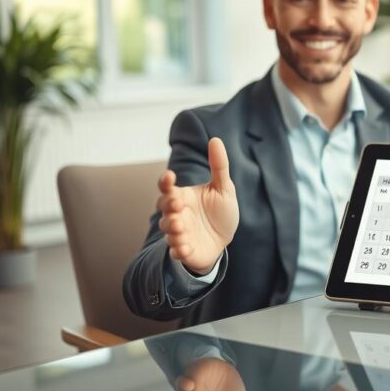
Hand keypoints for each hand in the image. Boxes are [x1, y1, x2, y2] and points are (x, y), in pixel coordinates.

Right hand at [157, 138, 239, 273]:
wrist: (225, 239)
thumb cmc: (220, 211)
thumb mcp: (223, 188)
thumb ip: (219, 165)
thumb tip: (215, 139)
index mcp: (183, 196)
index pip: (168, 187)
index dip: (165, 182)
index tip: (169, 176)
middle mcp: (177, 214)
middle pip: (164, 208)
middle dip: (168, 205)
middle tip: (178, 203)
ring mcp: (179, 232)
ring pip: (168, 229)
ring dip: (172, 228)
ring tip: (180, 226)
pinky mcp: (184, 250)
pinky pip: (177, 251)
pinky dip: (179, 249)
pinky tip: (184, 247)